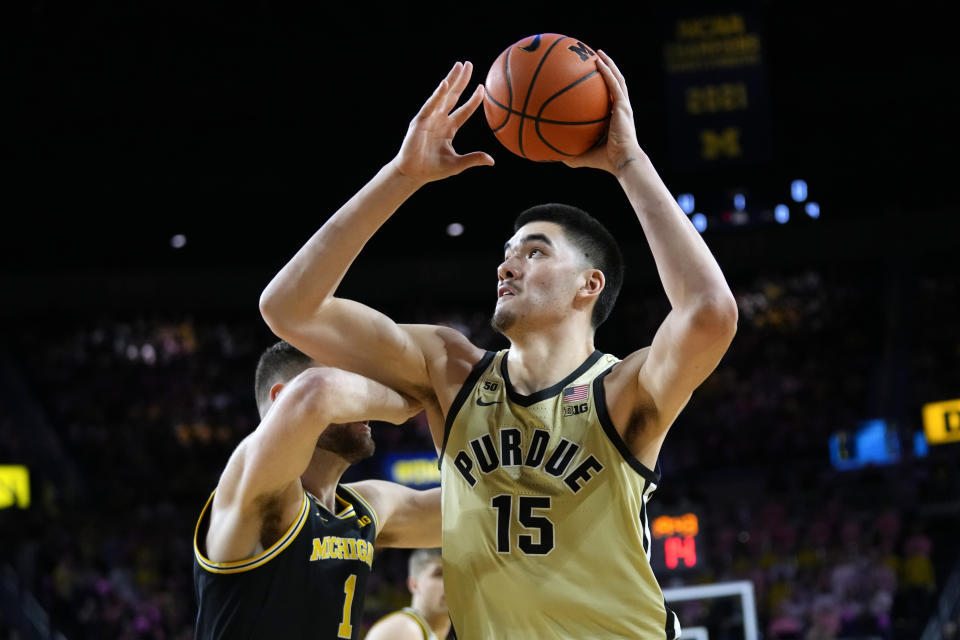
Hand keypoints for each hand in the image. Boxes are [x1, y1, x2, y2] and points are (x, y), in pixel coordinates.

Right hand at [391, 61, 494, 183]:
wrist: (413, 174)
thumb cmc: (433, 169)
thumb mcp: (457, 164)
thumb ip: (473, 159)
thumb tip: (492, 161)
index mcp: (449, 128)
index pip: (464, 110)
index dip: (473, 99)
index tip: (483, 87)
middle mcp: (440, 119)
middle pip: (453, 95)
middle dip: (461, 80)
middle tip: (469, 64)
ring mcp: (429, 118)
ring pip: (443, 95)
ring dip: (451, 79)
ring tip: (459, 65)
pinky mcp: (420, 121)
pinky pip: (430, 106)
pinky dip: (437, 95)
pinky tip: (444, 84)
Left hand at [563, 50, 643, 174]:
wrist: (622, 162)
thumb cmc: (605, 161)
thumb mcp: (582, 155)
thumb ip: (569, 152)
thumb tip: (550, 155)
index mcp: (614, 118)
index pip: (609, 98)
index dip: (602, 86)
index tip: (591, 78)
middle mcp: (621, 109)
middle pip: (614, 83)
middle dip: (606, 69)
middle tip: (594, 58)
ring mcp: (624, 106)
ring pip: (617, 79)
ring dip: (608, 64)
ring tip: (598, 53)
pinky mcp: (623, 106)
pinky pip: (613, 84)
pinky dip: (606, 72)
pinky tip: (597, 62)